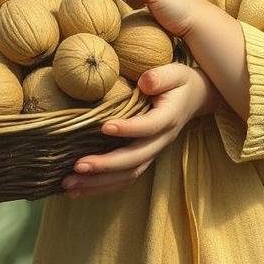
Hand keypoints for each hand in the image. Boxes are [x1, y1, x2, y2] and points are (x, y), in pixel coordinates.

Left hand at [61, 63, 210, 197]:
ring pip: (128, 175)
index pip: (149, 127)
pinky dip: (101, 186)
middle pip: (135, 159)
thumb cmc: (179, 83)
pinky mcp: (143, 158)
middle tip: (78, 166)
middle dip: (106, 165)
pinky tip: (78, 190)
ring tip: (70, 185)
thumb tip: (145, 82)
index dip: (129, 129)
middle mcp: (160, 141)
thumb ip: (161, 77)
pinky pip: (124, 178)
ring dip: (99, 183)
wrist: (194, 99)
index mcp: (168, 118)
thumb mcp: (175, 73)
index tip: (104, 127)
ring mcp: (152, 152)